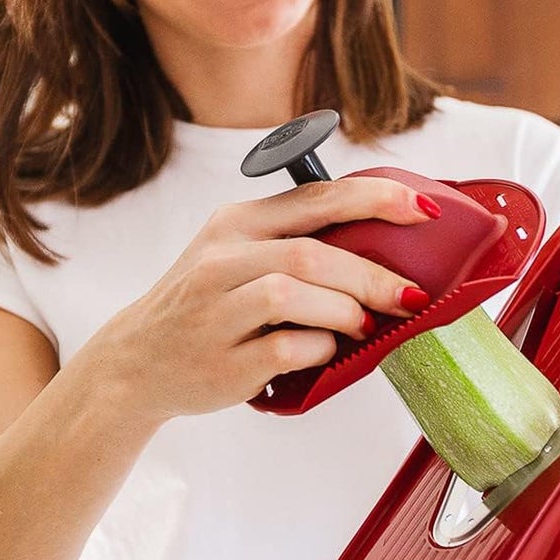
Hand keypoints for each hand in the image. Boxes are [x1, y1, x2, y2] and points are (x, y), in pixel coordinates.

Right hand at [94, 177, 441, 419]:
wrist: (136, 363)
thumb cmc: (206, 308)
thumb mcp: (237, 256)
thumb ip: (296, 241)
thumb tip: (388, 244)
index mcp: (236, 222)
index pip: (317, 196)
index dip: (377, 200)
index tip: (423, 212)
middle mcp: (221, 259)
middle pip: (312, 252)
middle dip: (373, 275)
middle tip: (411, 296)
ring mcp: (217, 310)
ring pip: (296, 293)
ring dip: (346, 311)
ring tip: (365, 326)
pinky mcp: (223, 360)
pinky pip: (286, 347)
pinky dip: (319, 348)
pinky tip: (323, 351)